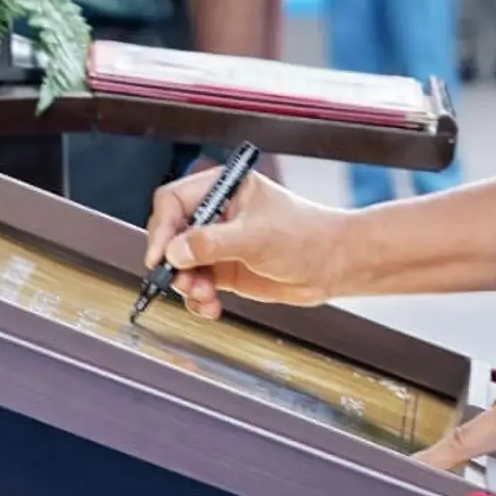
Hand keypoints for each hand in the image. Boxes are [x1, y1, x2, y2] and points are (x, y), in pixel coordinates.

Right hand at [143, 166, 350, 319]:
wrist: (333, 265)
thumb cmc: (305, 236)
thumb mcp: (257, 236)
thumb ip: (213, 243)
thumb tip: (175, 251)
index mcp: (222, 188)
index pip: (174, 200)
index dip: (162, 227)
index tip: (162, 255)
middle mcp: (215, 214)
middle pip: (170, 234)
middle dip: (174, 261)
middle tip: (183, 279)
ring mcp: (218, 244)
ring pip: (180, 264)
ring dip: (187, 284)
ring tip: (206, 296)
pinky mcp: (224, 270)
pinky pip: (196, 285)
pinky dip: (198, 299)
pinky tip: (211, 306)